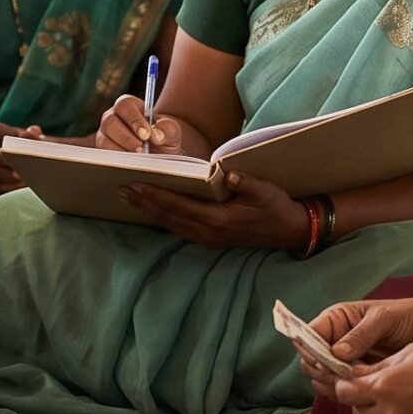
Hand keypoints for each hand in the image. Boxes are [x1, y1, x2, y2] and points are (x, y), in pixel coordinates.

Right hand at [0, 120, 41, 191]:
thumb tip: (35, 133)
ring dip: (5, 175)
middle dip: (8, 159)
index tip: (29, 141)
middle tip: (25, 165)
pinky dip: (3, 185)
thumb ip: (24, 133)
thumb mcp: (12, 134)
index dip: (13, 136)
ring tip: (21, 178)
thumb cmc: (2, 143)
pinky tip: (16, 186)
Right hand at [96, 95, 183, 154]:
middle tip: (141, 151)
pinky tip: (131, 167)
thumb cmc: (164, 138)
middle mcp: (112, 117)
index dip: (134, 119)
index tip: (146, 135)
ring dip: (121, 151)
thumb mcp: (172, 132)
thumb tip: (157, 136)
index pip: (125, 105)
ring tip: (138, 161)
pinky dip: (117, 162)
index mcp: (128, 106)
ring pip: (104, 140)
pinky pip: (104, 157)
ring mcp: (105, 135)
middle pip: (110, 122)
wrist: (160, 153)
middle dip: (126, 138)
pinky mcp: (103, 151)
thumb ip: (168, 129)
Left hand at [118, 170, 307, 248]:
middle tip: (121, 191)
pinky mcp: (212, 240)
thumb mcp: (266, 191)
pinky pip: (181, 230)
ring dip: (150, 212)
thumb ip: (245, 182)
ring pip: (172, 225)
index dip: (156, 196)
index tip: (136, 186)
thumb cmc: (278, 207)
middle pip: (169, 217)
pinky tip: (152, 211)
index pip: (179, 206)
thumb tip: (225, 173)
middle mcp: (210, 232)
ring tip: (129, 199)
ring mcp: (210, 239)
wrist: (291, 231)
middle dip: (144, 204)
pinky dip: (164, 219)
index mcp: (219, 219)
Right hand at [299, 295, 412, 398]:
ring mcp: (344, 360)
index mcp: (335, 320)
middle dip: (321, 371)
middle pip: (311, 360)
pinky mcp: (356, 376)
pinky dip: (345, 393)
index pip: (308, 335)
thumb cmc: (406, 316)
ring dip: (332, 385)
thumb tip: (337, 353)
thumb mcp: (383, 319)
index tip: (325, 364)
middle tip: (342, 379)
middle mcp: (334, 340)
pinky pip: (340, 388)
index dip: (311, 351)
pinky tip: (360, 393)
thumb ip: (360, 335)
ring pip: (322, 378)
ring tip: (354, 386)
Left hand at [330, 342, 412, 413]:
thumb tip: (354, 375)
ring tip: (397, 403)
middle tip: (378, 390)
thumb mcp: (408, 353)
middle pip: (357, 412)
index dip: (345, 384)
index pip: (343, 392)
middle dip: (362, 400)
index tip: (353, 380)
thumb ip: (378, 367)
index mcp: (383, 387)